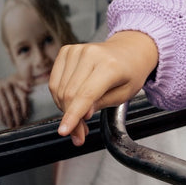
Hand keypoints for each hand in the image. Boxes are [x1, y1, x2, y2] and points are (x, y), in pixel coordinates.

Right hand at [0, 74, 32, 128]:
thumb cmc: (7, 86)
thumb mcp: (15, 84)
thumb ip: (23, 85)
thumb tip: (30, 90)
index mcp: (14, 86)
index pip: (23, 98)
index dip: (25, 108)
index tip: (25, 117)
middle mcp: (7, 88)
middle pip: (14, 105)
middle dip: (17, 116)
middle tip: (19, 124)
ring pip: (6, 108)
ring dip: (9, 119)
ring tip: (11, 126)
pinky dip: (0, 116)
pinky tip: (3, 122)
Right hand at [48, 30, 159, 145]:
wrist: (129, 50)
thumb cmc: (130, 73)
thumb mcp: (124, 94)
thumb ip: (102, 104)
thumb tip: (82, 114)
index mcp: (109, 66)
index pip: (85, 95)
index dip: (73, 115)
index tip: (64, 131)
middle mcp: (90, 55)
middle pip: (70, 94)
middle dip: (71, 118)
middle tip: (79, 134)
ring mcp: (76, 51)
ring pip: (59, 89)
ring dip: (65, 109)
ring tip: (80, 116)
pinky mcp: (66, 51)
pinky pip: (55, 81)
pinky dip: (60, 96)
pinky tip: (73, 102)